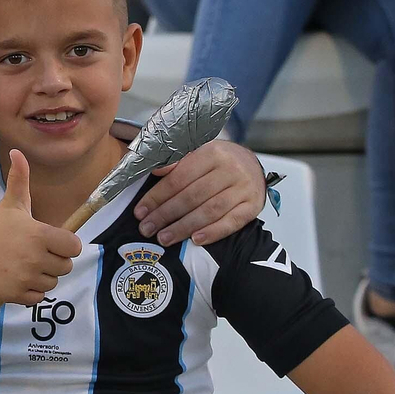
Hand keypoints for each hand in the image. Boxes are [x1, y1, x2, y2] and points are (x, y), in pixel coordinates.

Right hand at [0, 149, 81, 306]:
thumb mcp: (11, 204)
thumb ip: (20, 179)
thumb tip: (17, 151)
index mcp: (39, 235)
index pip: (74, 246)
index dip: (67, 245)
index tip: (54, 242)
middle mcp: (35, 258)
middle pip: (66, 266)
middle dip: (56, 261)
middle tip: (38, 253)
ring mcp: (26, 277)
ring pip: (53, 282)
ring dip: (44, 276)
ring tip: (28, 265)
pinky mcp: (17, 294)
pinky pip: (39, 296)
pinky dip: (33, 291)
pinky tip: (21, 278)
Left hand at [133, 140, 265, 245]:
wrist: (252, 165)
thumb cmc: (219, 162)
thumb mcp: (198, 153)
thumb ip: (177, 162)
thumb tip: (155, 170)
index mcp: (212, 153)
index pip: (179, 178)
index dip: (157, 196)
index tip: (140, 211)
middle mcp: (231, 169)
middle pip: (192, 196)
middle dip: (166, 214)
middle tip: (147, 228)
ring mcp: (244, 188)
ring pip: (210, 211)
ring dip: (184, 227)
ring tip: (164, 238)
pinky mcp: (254, 206)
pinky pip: (232, 222)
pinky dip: (213, 232)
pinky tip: (196, 240)